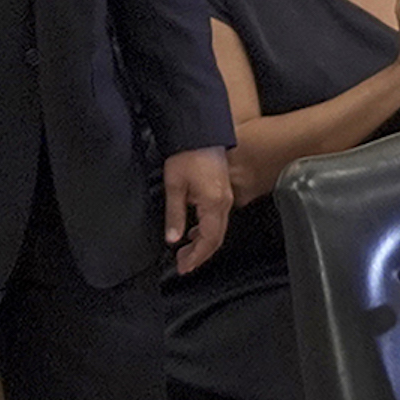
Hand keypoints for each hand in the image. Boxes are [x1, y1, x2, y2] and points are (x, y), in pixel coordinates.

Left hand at [162, 146, 232, 274]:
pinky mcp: (223, 191)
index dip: (196, 257)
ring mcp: (226, 197)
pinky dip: (207, 231)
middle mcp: (224, 203)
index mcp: (213, 204)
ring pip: (218, 230)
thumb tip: (173, 239)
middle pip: (216, 239)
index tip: (183, 267)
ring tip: (185, 252)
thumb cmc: (188, 155)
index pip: (208, 240)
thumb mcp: (174, 187)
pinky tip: (194, 231)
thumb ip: (175, 216)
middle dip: (200, 255)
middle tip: (183, 265)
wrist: (200, 132)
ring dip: (203, 244)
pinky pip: (218, 219)